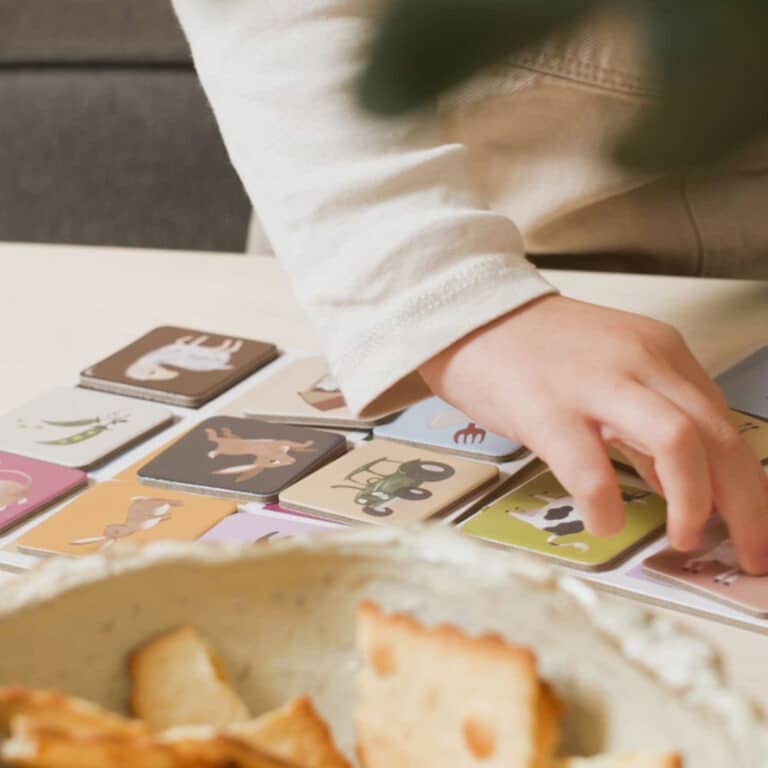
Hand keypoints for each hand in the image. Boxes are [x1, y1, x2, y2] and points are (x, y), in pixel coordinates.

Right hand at [419, 294, 767, 573]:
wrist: (468, 312)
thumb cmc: (534, 349)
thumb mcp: (609, 371)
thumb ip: (645, 423)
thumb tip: (678, 484)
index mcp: (660, 353)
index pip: (726, 424)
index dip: (749, 485)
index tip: (750, 525)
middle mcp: (640, 362)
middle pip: (720, 437)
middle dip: (748, 507)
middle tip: (750, 555)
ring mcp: (594, 384)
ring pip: (678, 443)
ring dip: (694, 504)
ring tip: (681, 540)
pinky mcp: (546, 410)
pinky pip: (591, 470)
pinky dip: (608, 507)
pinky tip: (605, 524)